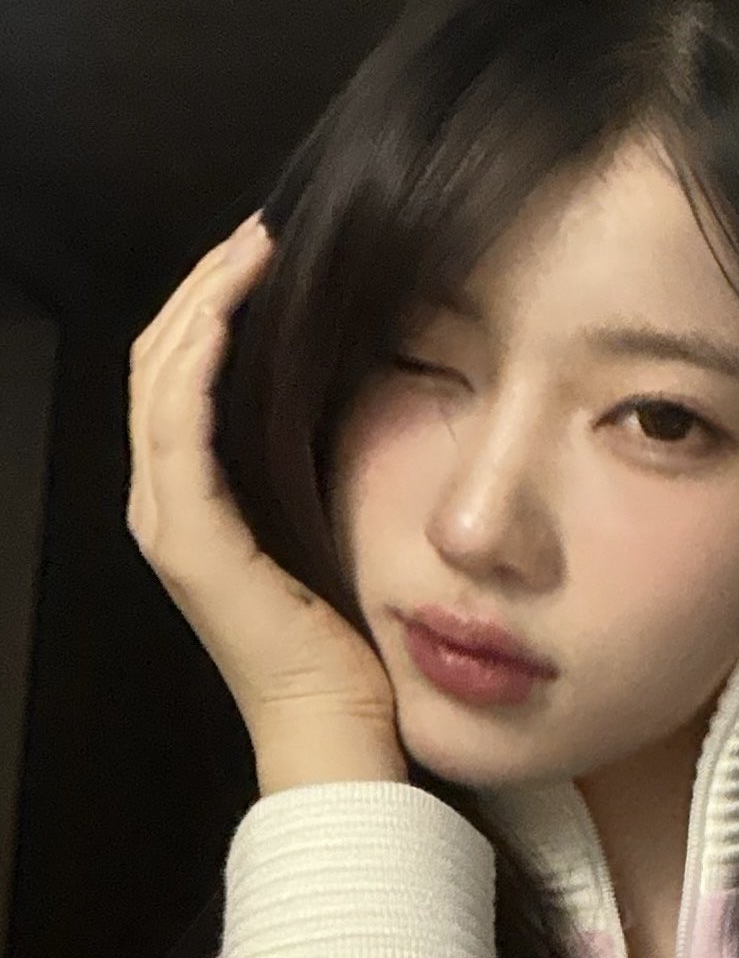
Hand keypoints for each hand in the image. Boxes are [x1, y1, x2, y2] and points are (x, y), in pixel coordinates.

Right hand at [127, 212, 403, 783]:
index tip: (270, 252)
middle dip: (209, 286)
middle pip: (162, 361)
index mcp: (199, 499)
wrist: (337, 726)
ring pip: (162, 379)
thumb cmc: (348, 641)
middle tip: (261, 231)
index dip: (216, 305)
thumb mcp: (333, 529)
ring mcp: (170, 520)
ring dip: (204, 303)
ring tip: (252, 247)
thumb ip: (318, 469)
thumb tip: (358, 395)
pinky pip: (178, 429)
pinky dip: (197, 361)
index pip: (185, 375)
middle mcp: (167, 501)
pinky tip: (228, 311)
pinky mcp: (190, 541)